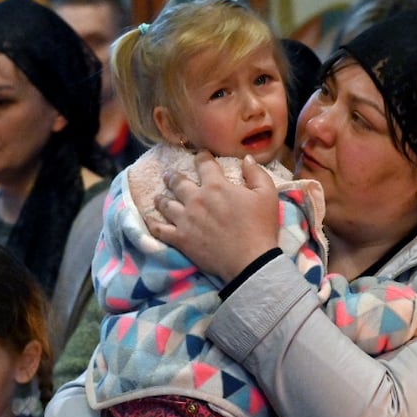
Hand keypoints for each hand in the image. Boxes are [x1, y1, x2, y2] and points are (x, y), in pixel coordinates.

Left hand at [146, 152, 279, 282]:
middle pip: (178, 182)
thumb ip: (255, 173)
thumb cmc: (260, 227)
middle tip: (169, 175)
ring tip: (158, 196)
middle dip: (173, 176)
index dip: (201, 157)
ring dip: (161, 198)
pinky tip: (149, 220)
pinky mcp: (180, 238)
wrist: (249, 260)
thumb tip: (245, 158)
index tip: (200, 156)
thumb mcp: (267, 195)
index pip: (204, 164)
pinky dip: (153, 223)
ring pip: (165, 203)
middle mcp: (196, 199)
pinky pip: (159, 229)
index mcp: (216, 186)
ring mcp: (185, 219)